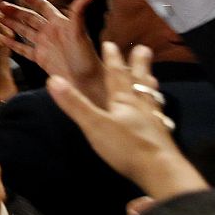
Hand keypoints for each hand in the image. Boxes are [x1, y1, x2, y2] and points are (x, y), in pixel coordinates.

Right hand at [0, 0, 103, 98]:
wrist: (85, 82)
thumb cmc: (86, 57)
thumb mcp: (80, 32)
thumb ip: (79, 12)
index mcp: (60, 24)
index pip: (44, 7)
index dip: (33, 0)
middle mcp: (51, 32)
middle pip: (30, 18)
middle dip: (16, 11)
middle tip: (2, 5)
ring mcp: (44, 45)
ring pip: (25, 32)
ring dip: (13, 25)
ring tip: (0, 18)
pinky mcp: (40, 58)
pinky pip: (24, 49)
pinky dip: (14, 44)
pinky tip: (4, 39)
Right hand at [48, 41, 204, 200]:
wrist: (160, 171)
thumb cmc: (126, 147)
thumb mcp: (94, 125)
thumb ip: (75, 104)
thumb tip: (53, 79)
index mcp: (124, 101)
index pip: (117, 76)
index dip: (113, 60)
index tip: (111, 43)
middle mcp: (141, 106)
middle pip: (140, 81)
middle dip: (139, 65)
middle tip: (144, 49)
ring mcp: (154, 121)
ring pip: (152, 98)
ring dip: (150, 85)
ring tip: (153, 78)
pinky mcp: (161, 137)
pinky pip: (159, 117)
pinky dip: (158, 111)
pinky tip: (159, 116)